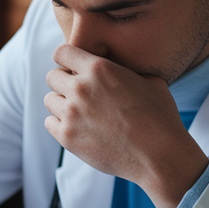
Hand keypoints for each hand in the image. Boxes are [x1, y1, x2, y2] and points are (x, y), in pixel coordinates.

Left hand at [44, 44, 208, 207]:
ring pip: (49, 100)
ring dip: (61, 104)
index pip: (62, 53)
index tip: (73, 69)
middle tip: (79, 94)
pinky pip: (49, 123)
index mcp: (99, 68)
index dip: (66, 60)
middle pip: (52, 77)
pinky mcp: (67, 137)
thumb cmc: (159, 117)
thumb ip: (127, 70)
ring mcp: (71, 114)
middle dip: (63, 83)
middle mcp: (81, 88)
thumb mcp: (150, 81)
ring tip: (79, 112)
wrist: (158, 154)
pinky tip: (76, 127)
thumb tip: (119, 67)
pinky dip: (59, 124)